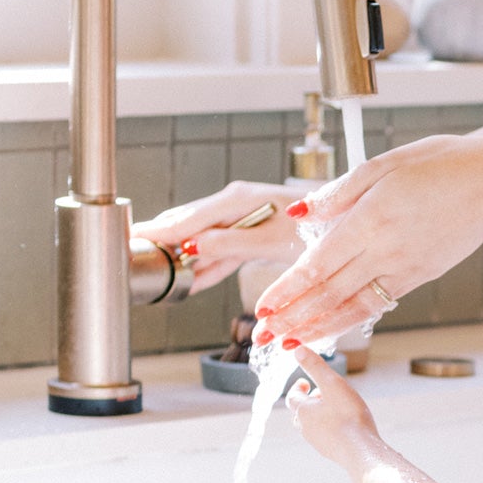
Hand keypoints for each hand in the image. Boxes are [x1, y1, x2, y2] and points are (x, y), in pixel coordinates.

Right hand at [134, 181, 305, 301]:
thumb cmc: (318, 228)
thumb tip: (192, 247)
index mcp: (238, 200)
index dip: (159, 230)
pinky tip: (192, 281)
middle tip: (132, 255)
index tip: (132, 237)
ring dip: (183, 257)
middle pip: (188, 225)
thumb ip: (231, 244)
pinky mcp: (253, 233)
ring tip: (157, 272)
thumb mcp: (274, 240)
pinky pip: (222, 251)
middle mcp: (236, 205)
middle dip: (162, 240)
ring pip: (203, 240)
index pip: (187, 218)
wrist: (350, 223)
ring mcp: (244, 218)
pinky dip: (208, 266)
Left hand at [248, 130, 482, 343]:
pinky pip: (378, 302)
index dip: (287, 291)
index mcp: (371, 220)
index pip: (318, 265)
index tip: (263, 308)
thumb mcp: (383, 164)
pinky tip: (331, 326)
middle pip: (329, 294)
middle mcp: (386, 252)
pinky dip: (350, 318)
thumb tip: (300, 214)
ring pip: (354, 307)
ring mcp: (406, 269)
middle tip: (262, 336)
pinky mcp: (421, 276)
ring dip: (318, 328)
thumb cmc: (441, 163)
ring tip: (290, 342)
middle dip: (292, 318)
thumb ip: (338, 193)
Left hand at [283, 344, 377, 464]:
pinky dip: (330, 428)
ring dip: (319, 415)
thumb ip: (315, 366)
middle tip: (320, 394)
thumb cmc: (348, 416)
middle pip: (299, 413)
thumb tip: (298, 349)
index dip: (298, 388)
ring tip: (334, 408)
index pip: (292, 397)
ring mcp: (318, 443)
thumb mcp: (332, 384)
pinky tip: (345, 426)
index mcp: (303, 411)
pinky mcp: (331, 452)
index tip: (305, 382)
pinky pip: (325, 437)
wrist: (361, 451)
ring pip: (312, 426)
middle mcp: (306, 428)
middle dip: (308, 402)